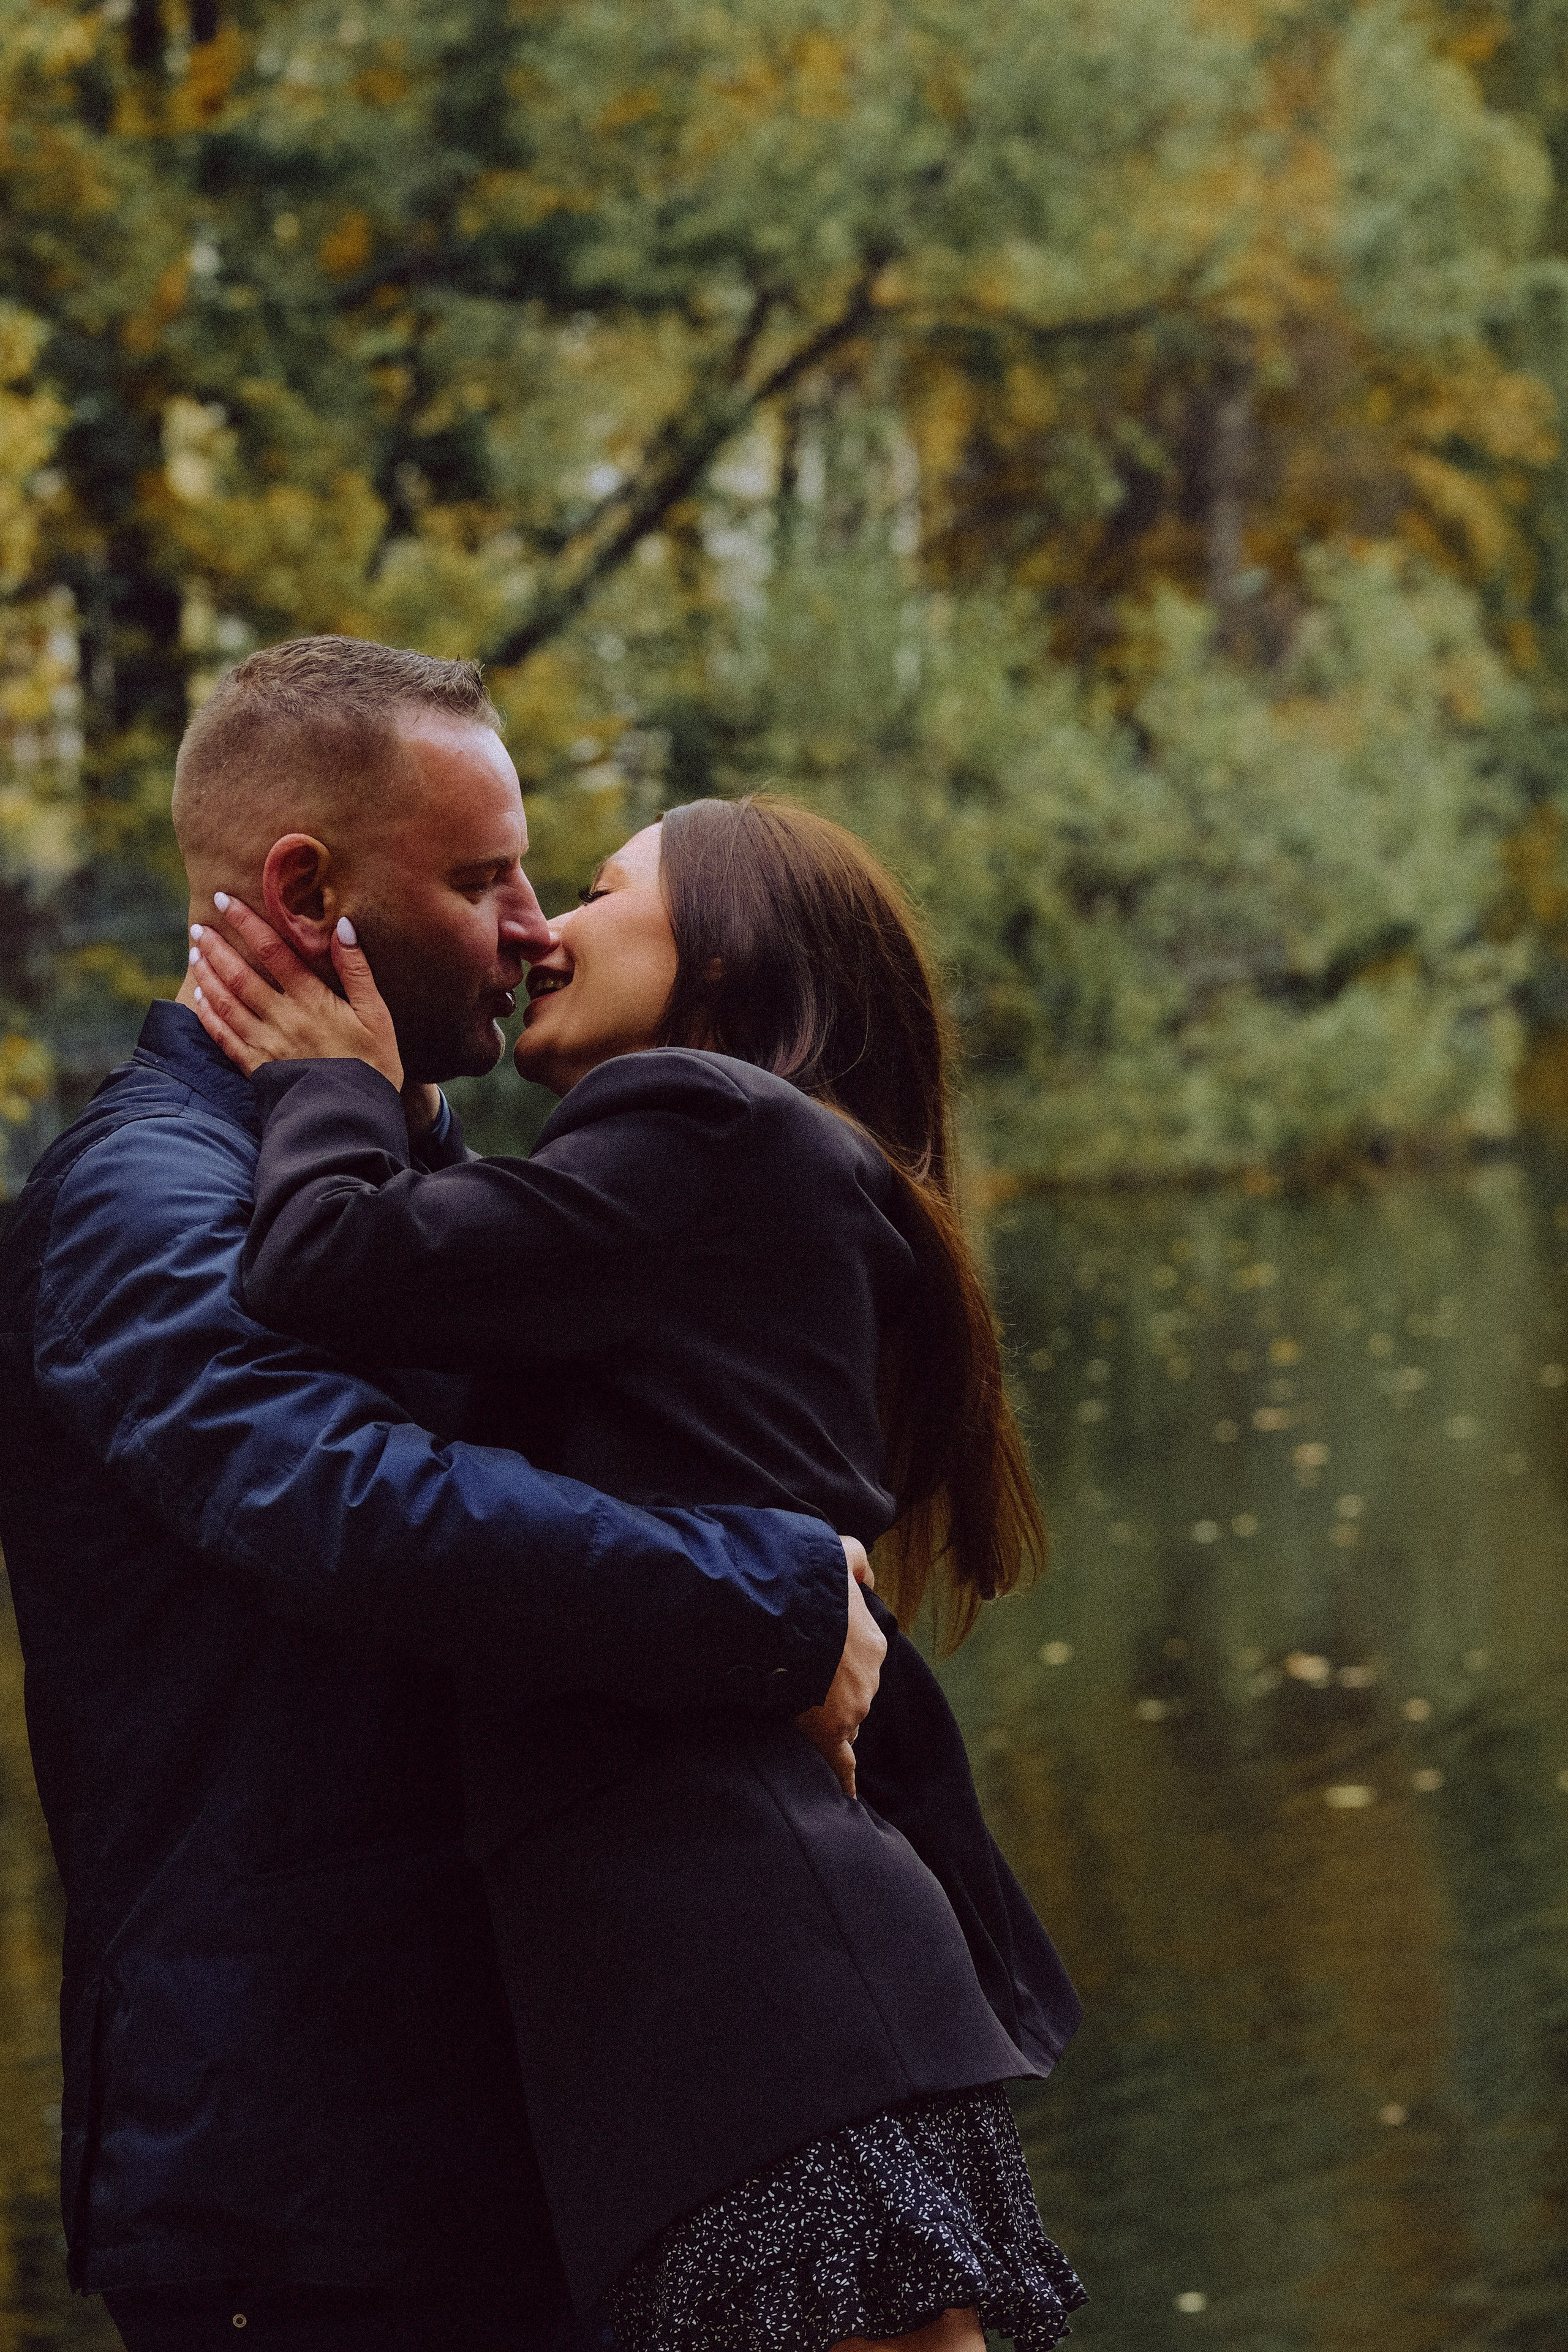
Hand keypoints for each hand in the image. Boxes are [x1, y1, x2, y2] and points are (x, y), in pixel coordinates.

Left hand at [188, 897, 402, 1089]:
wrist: (352, 1119)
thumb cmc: (373, 1065)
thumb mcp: (377, 1015)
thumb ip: (357, 970)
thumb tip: (344, 927)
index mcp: (312, 1000)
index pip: (273, 951)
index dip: (247, 923)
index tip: (225, 900)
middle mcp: (282, 1017)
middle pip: (240, 973)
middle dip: (216, 946)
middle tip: (198, 926)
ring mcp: (265, 1044)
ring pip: (226, 1001)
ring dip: (207, 974)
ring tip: (194, 952)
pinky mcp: (256, 1068)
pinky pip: (223, 1036)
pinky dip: (208, 1014)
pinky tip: (199, 998)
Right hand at [794, 1539, 884, 1798]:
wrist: (782, 1617)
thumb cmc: (806, 1584)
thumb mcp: (838, 1552)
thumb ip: (857, 1559)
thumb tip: (870, 1576)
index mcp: (871, 1641)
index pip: (858, 1659)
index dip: (834, 1659)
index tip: (815, 1658)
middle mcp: (869, 1677)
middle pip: (851, 1691)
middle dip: (829, 1689)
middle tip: (798, 1682)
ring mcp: (852, 1707)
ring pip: (841, 1718)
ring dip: (823, 1717)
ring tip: (795, 1712)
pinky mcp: (831, 1732)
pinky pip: (841, 1761)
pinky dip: (844, 1776)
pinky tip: (848, 1792)